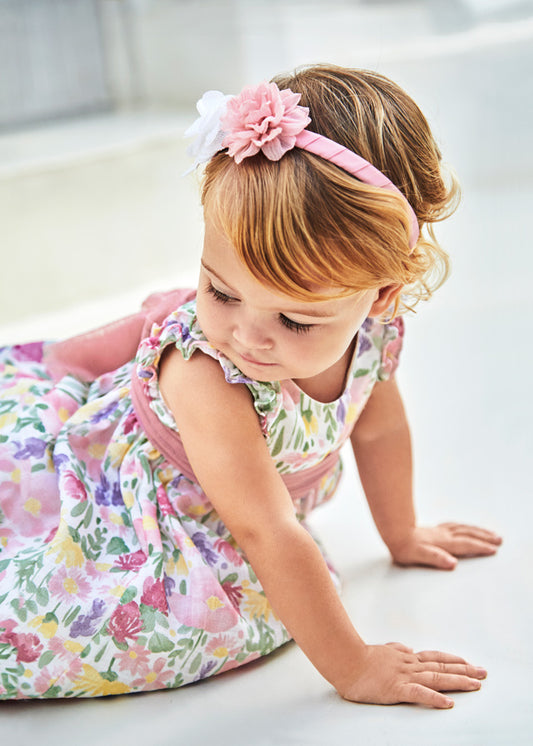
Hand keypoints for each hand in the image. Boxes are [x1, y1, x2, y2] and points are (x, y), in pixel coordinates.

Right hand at [340, 643, 486, 707]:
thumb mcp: (382, 649)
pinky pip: (419, 694)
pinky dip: (435, 698)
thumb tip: (408, 648)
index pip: (434, 657)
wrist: (345, 659)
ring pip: (436, 678)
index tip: (467, 661)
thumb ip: (396, 649)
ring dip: (458, 681)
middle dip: (465, 670)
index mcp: (406, 657)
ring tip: (476, 685)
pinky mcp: (397, 688)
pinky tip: (448, 703)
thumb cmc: (360, 657)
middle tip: (484, 673)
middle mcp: (410, 664)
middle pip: (442, 666)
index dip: (452, 659)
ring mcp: (404, 675)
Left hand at [389, 523, 502, 569]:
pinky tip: (464, 528)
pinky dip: (464, 526)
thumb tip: (452, 563)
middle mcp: (443, 535)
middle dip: (484, 537)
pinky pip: (455, 525)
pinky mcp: (433, 529)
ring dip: (477, 530)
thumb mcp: (418, 556)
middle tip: (499, 539)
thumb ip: (436, 558)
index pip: (466, 544)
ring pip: (463, 528)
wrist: (392, 531)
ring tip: (488, 532)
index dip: (481, 547)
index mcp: (442, 543)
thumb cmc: (403, 546)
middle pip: (468, 534)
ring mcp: (439, 530)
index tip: (494, 549)